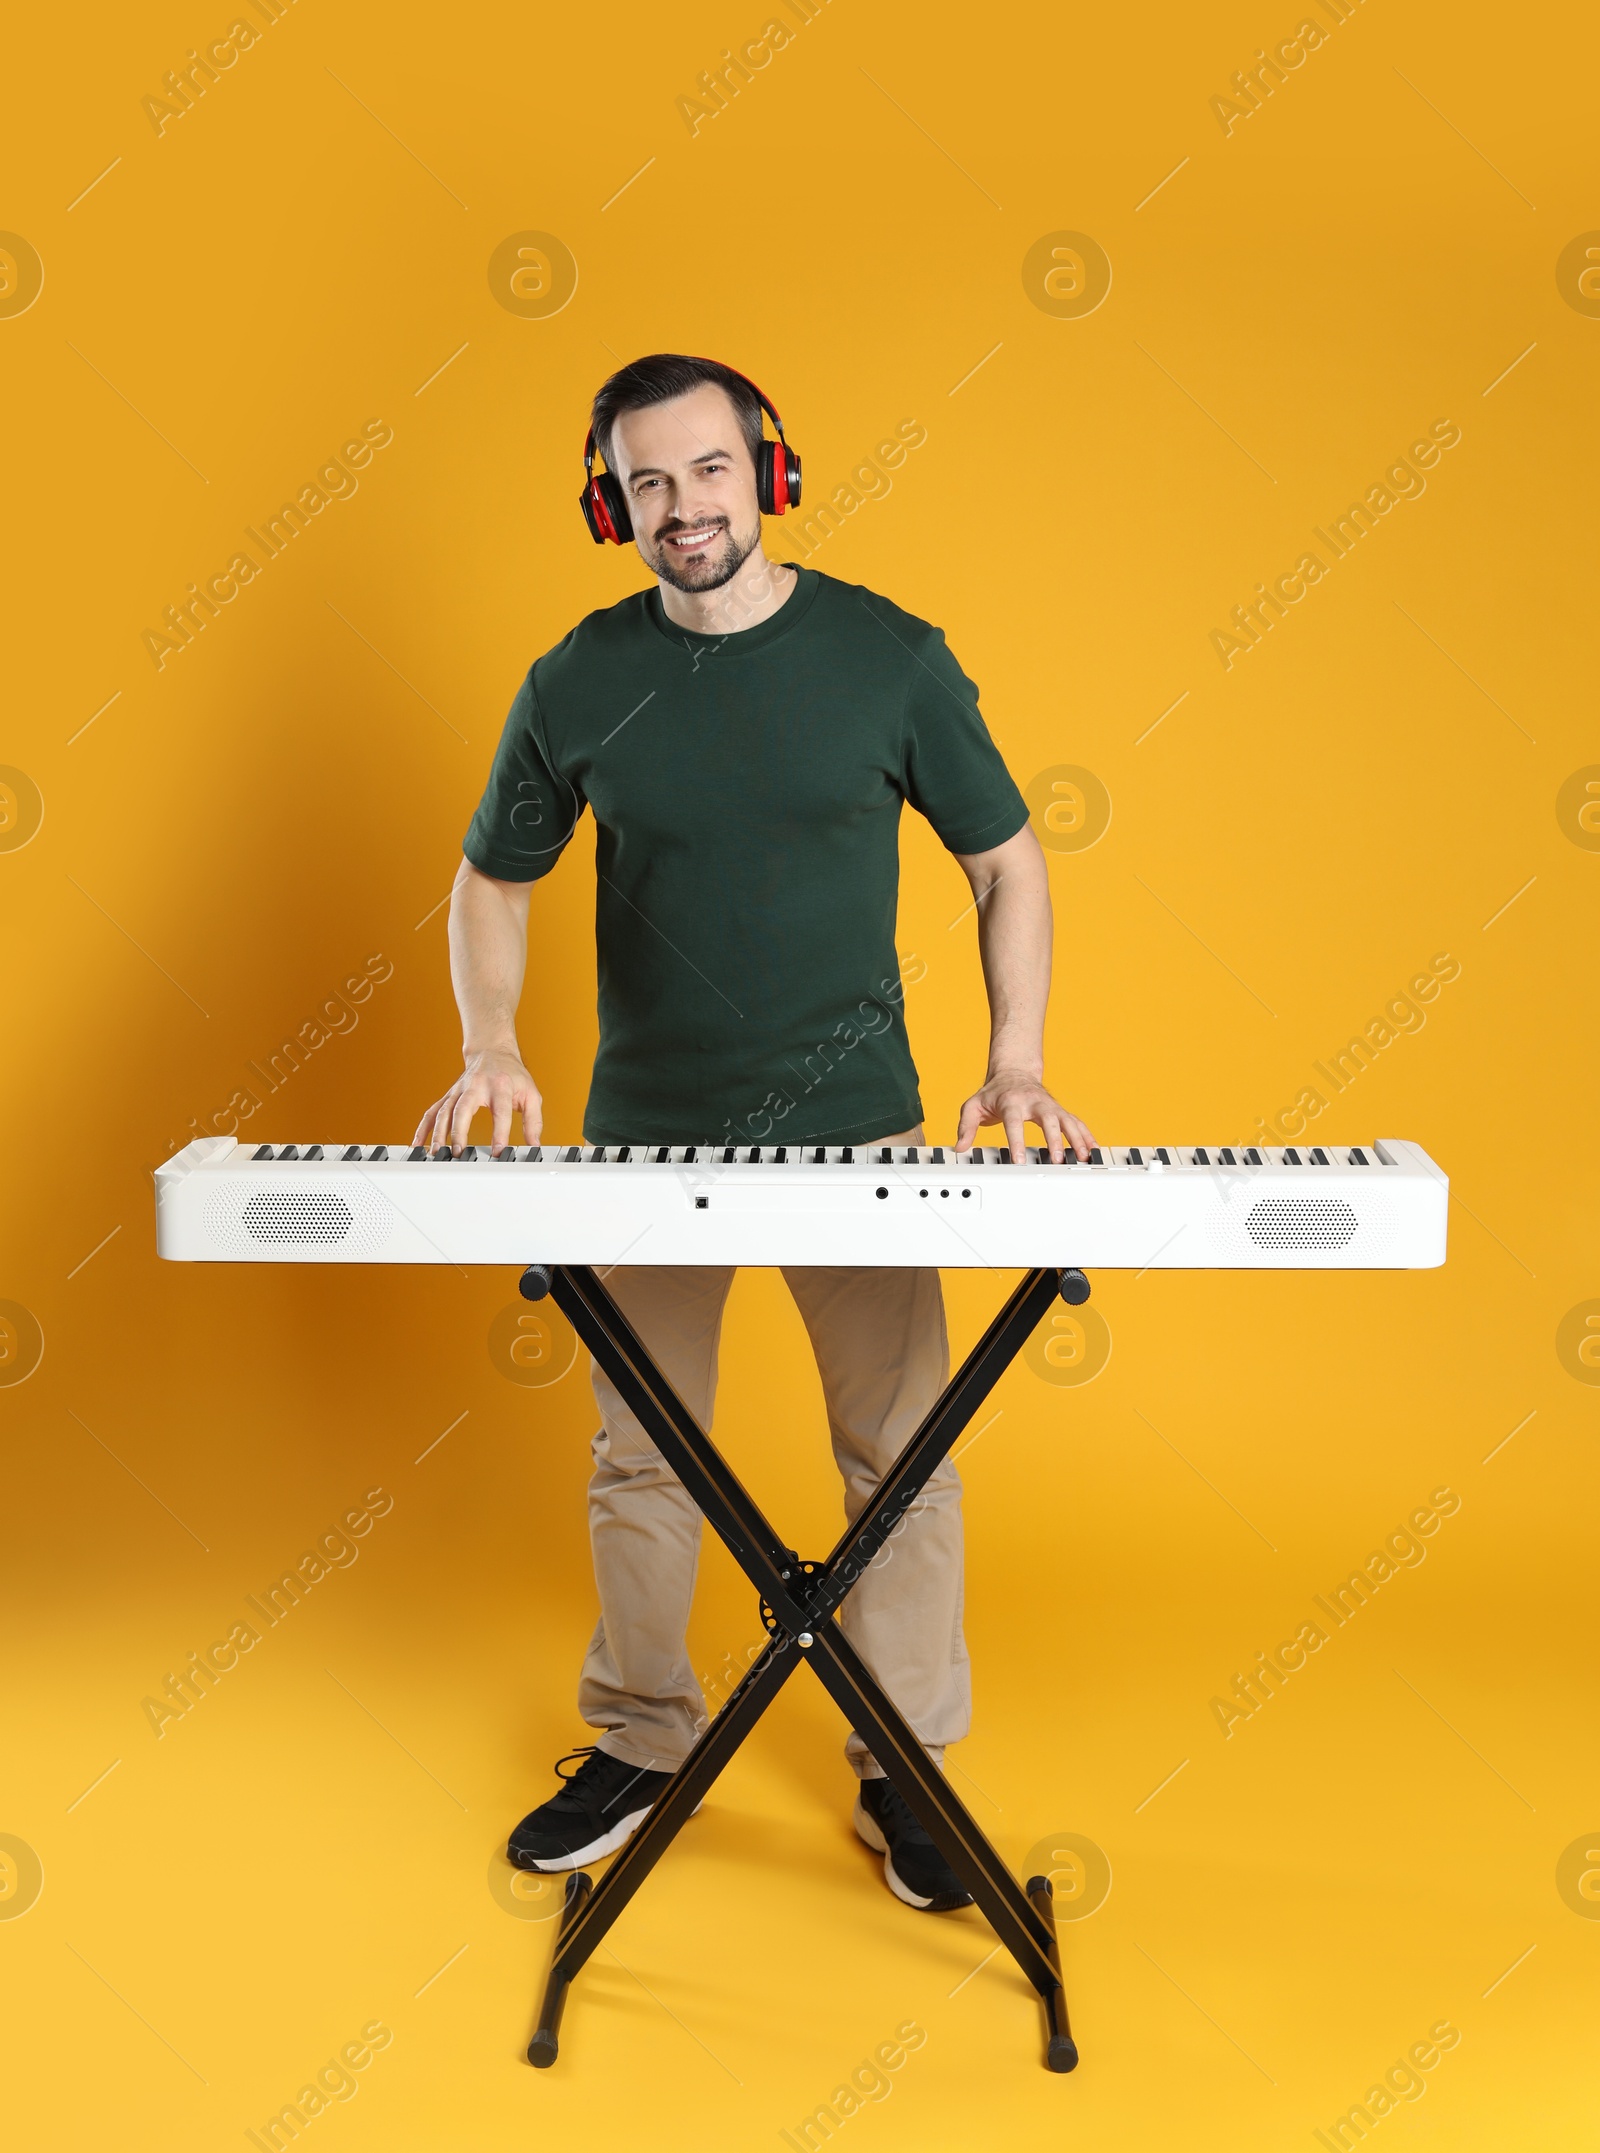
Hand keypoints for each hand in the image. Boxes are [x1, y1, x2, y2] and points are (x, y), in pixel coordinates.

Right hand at [413, 1048, 541, 1155]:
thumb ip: (533, 1121)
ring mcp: (458, 1091)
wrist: (493, 1052)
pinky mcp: (448, 1096)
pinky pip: (432, 1111)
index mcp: (500, 1086)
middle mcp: (475, 1086)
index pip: (500, 1111)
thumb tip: (534, 1146)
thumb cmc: (512, 1076)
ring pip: (443, 1111)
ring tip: (436, 1153)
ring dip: (438, 1132)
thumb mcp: (531, 1094)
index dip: (500, 1132)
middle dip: (459, 1131)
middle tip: (459, 1153)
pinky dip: (423, 1128)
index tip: (499, 1151)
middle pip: (463, 1108)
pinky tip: (417, 1144)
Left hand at [955, 1072, 1093, 1163]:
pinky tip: (1092, 1150)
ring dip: (1076, 1138)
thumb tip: (960, 1147)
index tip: (1019, 1161)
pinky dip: (1086, 1135)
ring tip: (1083, 1157)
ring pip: (1067, 1120)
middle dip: (1054, 1139)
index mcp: (1011, 1101)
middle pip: (1047, 1119)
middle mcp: (1034, 1102)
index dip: (1017, 1141)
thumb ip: (965, 1126)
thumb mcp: (973, 1106)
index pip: (1014, 1122)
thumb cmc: (993, 1093)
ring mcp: (1049, 1106)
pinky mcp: (1059, 1111)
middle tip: (1057, 1160)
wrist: (1013, 1073)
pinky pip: (1076, 1122)